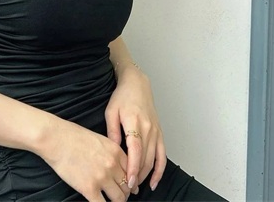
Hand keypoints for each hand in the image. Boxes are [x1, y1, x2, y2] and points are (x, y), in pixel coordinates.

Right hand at [41, 118, 131, 201]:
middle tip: (119, 196)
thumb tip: (117, 168)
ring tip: (111, 201)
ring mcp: (101, 177)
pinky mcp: (89, 188)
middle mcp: (112, 165)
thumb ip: (111, 153)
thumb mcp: (99, 139)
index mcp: (115, 151)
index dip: (130, 181)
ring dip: (117, 201)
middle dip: (124, 193)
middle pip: (127, 186)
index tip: (128, 186)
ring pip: (118, 198)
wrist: (56, 138)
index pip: (132, 171)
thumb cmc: (73, 136)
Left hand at [105, 66, 166, 193]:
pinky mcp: (160, 133)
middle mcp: (149, 129)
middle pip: (145, 158)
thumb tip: (112, 152)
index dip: (132, 168)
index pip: (136, 151)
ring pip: (153, 159)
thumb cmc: (122, 97)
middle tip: (127, 189)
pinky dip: (160, 170)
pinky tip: (153, 182)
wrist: (137, 84)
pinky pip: (162, 155)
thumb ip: (112, 132)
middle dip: (137, 176)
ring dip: (145, 175)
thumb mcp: (111, 112)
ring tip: (135, 186)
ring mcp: (156, 132)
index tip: (128, 182)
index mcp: (135, 123)